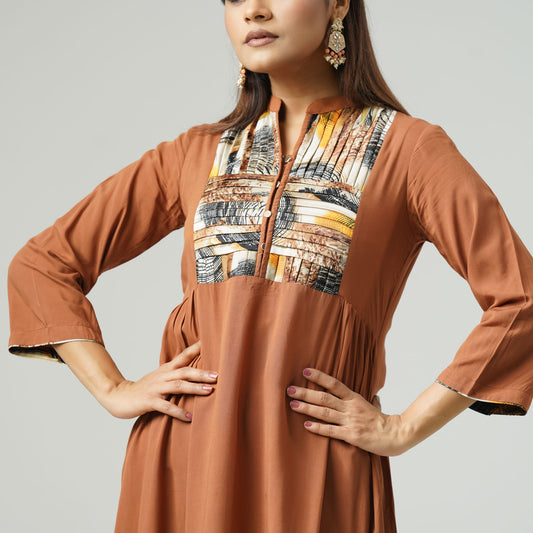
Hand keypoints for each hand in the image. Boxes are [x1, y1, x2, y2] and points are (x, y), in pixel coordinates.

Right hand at [102, 340, 217, 420]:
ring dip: (195, 388)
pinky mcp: (149, 401)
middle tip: (217, 375)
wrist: (119, 396)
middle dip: (202, 373)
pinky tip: (189, 417)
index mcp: (167, 369)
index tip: (211, 341)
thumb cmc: (145, 388)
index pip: (184, 355)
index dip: (197, 348)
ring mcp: (156, 388)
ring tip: (209, 391)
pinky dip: (178, 412)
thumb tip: (199, 373)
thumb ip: (177, 374)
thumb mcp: (162, 377)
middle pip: (185, 371)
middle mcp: (163, 376)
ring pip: (178, 386)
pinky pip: (166, 407)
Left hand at [286, 368, 406, 455]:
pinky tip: (306, 425)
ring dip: (307, 408)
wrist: (396, 435)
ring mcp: (349, 421)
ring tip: (292, 404)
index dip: (319, 377)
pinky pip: (330, 431)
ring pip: (324, 412)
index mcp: (355, 398)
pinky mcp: (350, 435)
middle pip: (324, 397)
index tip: (305, 372)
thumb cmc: (384, 421)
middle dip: (305, 393)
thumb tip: (374, 398)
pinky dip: (317, 428)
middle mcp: (350, 407)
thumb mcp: (375, 406)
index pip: (334, 384)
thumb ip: (371, 401)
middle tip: (290, 389)